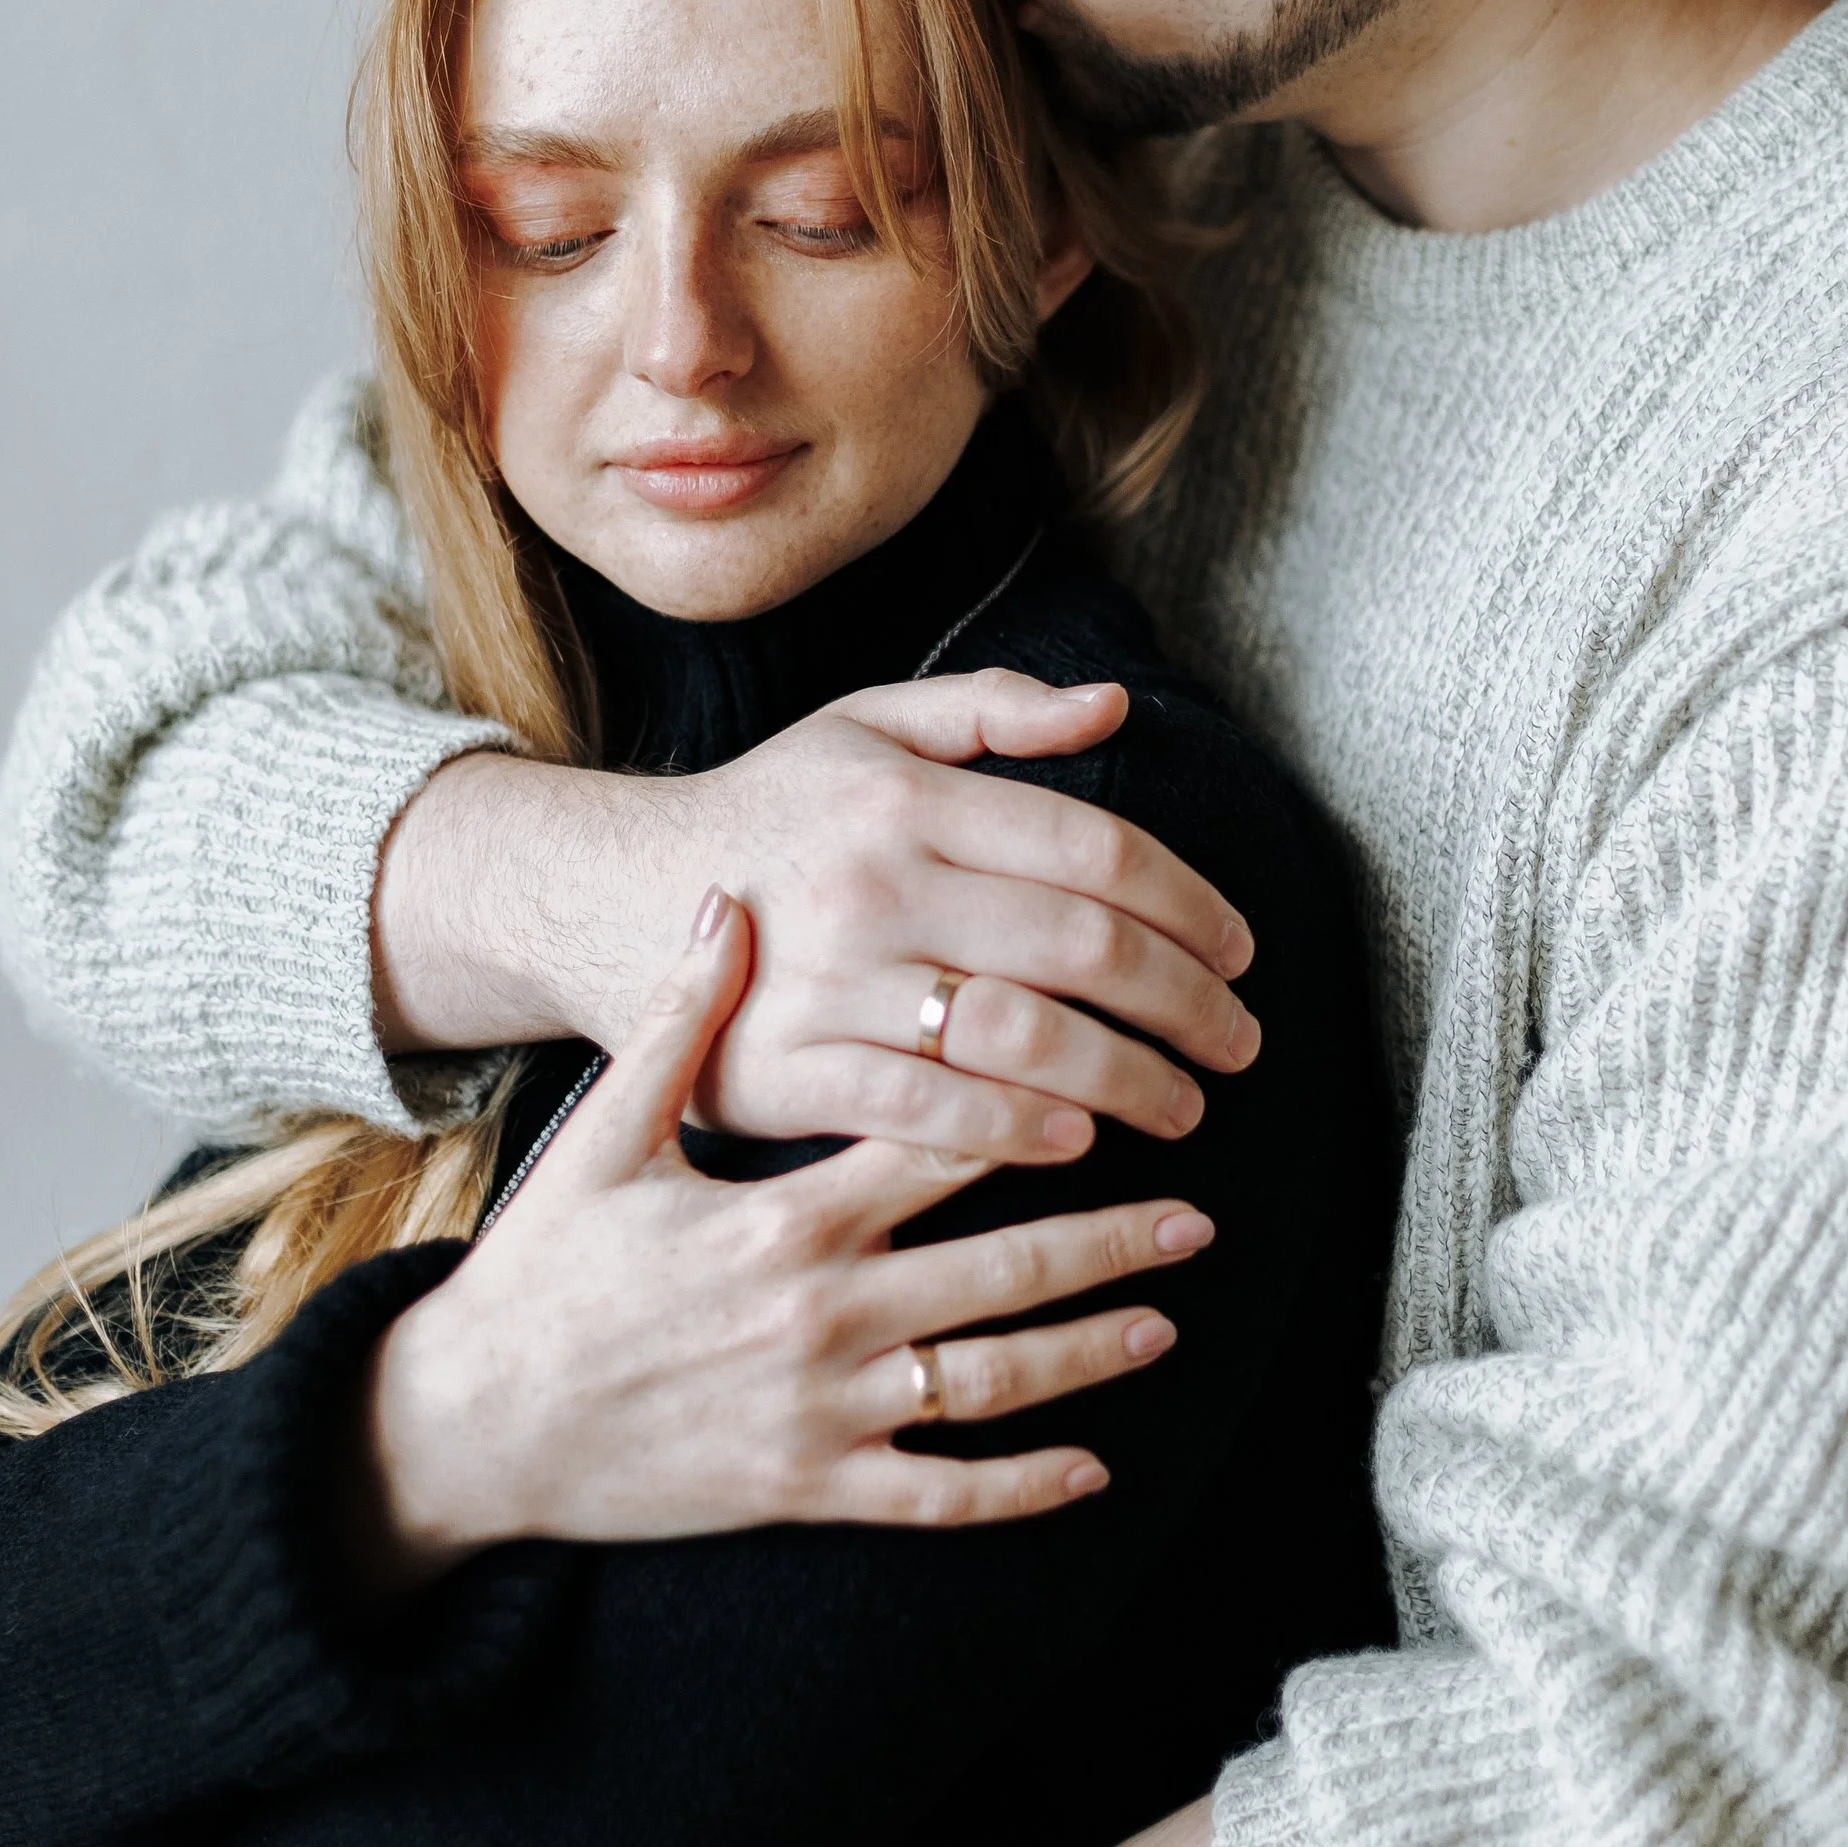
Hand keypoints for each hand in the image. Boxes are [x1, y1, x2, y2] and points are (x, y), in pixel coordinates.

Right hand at [350, 891, 1214, 1587]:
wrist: (471, 1424)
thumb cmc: (541, 1272)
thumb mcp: (602, 1133)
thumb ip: (678, 1019)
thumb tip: (722, 902)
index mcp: (785, 1215)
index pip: (940, 1148)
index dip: (1038, 1116)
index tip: (1118, 1089)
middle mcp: (821, 1309)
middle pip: (997, 1267)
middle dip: (1106, 1241)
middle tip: (1198, 1215)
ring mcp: (822, 1408)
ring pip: (988, 1380)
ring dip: (1085, 1351)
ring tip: (1165, 1322)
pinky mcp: (807, 1487)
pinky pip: (937, 1494)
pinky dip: (1019, 1486)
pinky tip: (1092, 1470)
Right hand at [374, 666, 1261, 1163]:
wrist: (605, 899)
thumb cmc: (768, 814)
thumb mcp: (864, 725)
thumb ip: (991, 709)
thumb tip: (1114, 709)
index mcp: (906, 794)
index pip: (1094, 847)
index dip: (1190, 902)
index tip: (1242, 950)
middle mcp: (876, 883)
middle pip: (1080, 947)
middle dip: (1185, 1002)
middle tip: (1240, 1043)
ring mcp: (833, 983)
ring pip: (1023, 1038)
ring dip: (1127, 1079)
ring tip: (1182, 1104)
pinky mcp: (789, 1073)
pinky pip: (932, 1112)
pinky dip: (1019, 1130)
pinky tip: (1078, 1138)